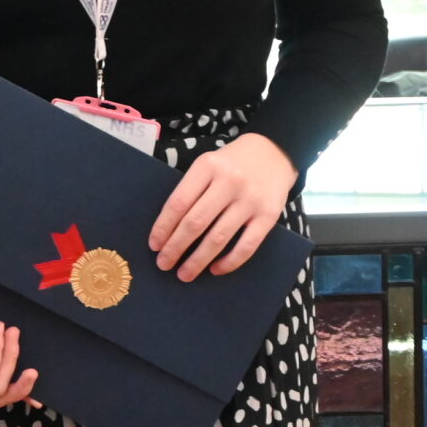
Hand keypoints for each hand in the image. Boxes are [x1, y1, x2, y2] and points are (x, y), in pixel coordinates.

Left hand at [149, 132, 296, 281]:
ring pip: (218, 237)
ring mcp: (250, 199)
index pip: (178, 202)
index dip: (163, 227)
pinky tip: (215, 269)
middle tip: (164, 264)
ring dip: (198, 260)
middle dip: (176, 247)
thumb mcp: (208, 165)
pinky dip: (229, 262)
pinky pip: (246, 246)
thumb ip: (192, 190)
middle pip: (195, 222)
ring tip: (185, 274)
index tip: (154, 245)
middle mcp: (229, 181)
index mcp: (207, 166)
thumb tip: (168, 230)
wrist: (273, 153)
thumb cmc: (231, 164)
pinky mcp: (269, 215)